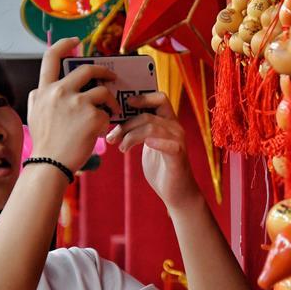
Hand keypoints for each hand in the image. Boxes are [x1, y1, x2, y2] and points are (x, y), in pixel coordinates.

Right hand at [27, 38, 119, 170]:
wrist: (51, 164)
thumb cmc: (45, 142)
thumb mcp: (34, 113)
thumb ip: (41, 96)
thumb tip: (48, 86)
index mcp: (45, 90)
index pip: (51, 57)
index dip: (64, 44)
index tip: (76, 41)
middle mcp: (60, 91)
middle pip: (88, 70)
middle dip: (103, 72)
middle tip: (112, 77)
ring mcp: (77, 103)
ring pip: (102, 92)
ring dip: (110, 101)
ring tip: (111, 111)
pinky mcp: (92, 116)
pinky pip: (107, 113)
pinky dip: (107, 121)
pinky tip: (101, 131)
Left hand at [105, 92, 201, 210]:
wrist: (176, 192)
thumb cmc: (161, 168)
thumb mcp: (147, 144)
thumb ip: (139, 131)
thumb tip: (117, 120)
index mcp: (169, 122)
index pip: (159, 98)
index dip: (142, 98)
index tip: (124, 105)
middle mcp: (175, 128)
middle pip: (148, 114)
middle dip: (126, 123)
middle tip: (112, 137)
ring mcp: (178, 141)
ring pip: (151, 127)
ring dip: (130, 136)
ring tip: (120, 148)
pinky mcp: (178, 155)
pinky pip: (166, 143)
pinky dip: (151, 142)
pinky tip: (134, 149)